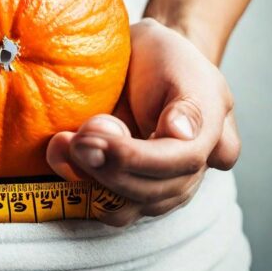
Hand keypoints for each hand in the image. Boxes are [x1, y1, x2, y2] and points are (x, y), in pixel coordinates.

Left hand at [46, 18, 240, 226]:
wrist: (142, 61)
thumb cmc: (164, 60)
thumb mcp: (181, 66)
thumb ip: (186, 103)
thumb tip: (181, 134)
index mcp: (212, 141)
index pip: (180, 163)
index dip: (136, 156)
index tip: (95, 132)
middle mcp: (187, 174)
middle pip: (151, 192)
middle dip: (107, 168)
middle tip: (75, 137)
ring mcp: (155, 188)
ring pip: (125, 209)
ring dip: (88, 181)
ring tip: (63, 144)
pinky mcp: (122, 191)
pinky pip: (102, 205)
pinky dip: (76, 185)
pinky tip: (59, 153)